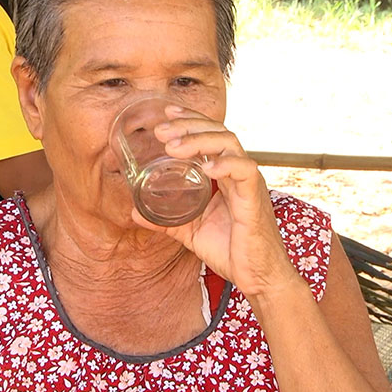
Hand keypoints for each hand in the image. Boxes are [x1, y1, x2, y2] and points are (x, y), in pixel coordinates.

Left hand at [131, 105, 300, 296]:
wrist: (257, 277)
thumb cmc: (230, 251)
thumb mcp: (190, 232)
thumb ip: (165, 220)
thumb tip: (134, 211)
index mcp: (226, 176)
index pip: (211, 135)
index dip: (190, 120)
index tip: (166, 114)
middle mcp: (239, 173)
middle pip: (218, 131)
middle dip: (189, 125)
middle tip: (161, 130)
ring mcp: (249, 184)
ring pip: (229, 143)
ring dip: (200, 140)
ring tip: (173, 147)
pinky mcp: (255, 199)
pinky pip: (245, 171)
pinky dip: (225, 164)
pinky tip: (206, 167)